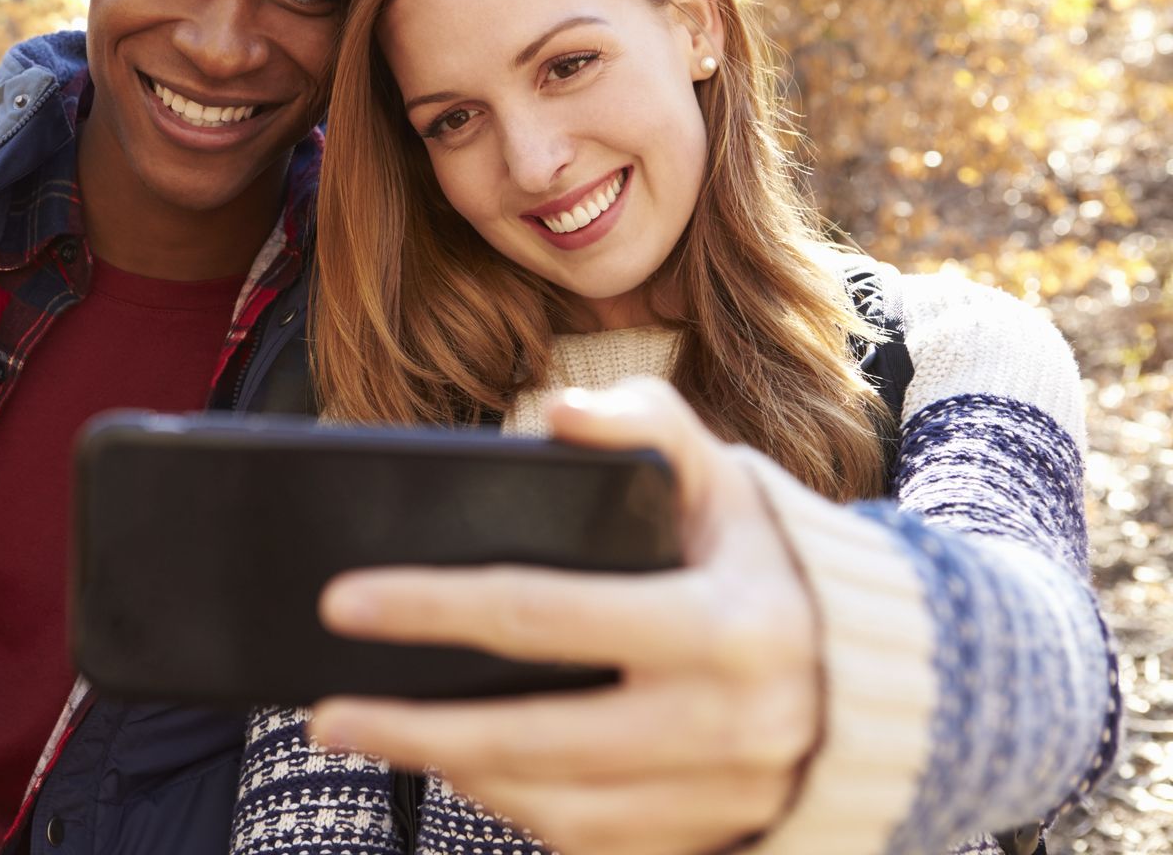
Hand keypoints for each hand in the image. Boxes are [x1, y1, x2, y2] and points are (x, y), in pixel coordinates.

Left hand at [307, 377, 821, 854]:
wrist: (901, 679)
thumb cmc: (776, 558)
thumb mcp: (730, 478)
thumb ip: (646, 428)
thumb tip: (556, 414)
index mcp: (726, 625)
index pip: (543, 614)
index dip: (432, 608)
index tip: (342, 602)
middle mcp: (730, 727)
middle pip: (532, 740)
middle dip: (413, 728)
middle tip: (325, 711)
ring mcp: (724, 801)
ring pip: (556, 809)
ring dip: (454, 775)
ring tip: (381, 733)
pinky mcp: (714, 844)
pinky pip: (594, 845)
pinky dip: (520, 811)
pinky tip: (465, 770)